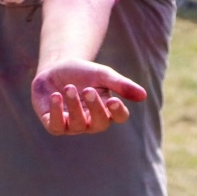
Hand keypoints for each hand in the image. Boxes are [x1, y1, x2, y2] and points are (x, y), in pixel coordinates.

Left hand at [30, 59, 147, 135]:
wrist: (54, 69)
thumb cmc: (82, 74)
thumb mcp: (102, 75)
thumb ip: (121, 84)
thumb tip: (143, 96)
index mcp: (107, 110)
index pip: (119, 117)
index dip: (117, 112)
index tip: (113, 100)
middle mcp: (91, 121)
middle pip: (99, 123)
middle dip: (94, 108)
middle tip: (88, 89)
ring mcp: (71, 125)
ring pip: (77, 125)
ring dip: (74, 106)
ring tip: (69, 88)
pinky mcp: (53, 123)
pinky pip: (56, 126)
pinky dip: (56, 112)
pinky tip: (55, 96)